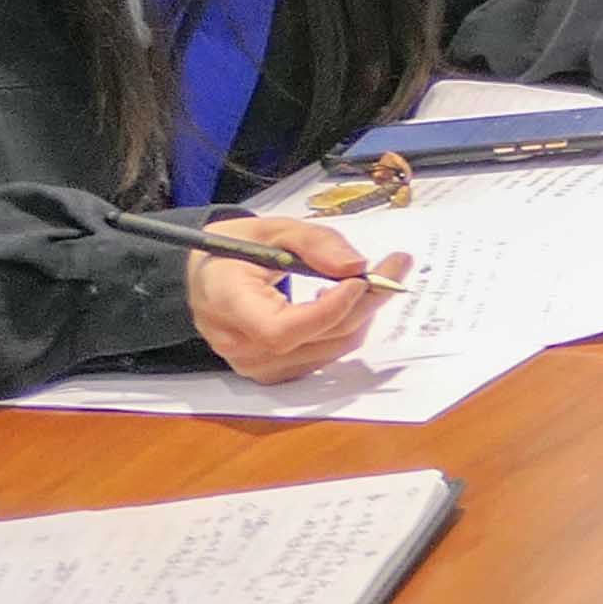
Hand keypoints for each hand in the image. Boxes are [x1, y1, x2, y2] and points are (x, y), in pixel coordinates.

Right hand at [187, 212, 401, 383]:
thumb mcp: (271, 229)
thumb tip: (356, 266)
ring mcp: (256, 366)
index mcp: (227, 306)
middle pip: (319, 337)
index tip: (361, 278)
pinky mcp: (274, 373)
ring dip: (362, 314)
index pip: (282, 329)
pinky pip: (325, 357)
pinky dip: (345, 328)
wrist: (205, 278)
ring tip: (369, 279)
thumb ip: (314, 242)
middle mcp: (239, 346)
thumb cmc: (234, 250)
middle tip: (396, 266)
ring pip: (331, 348)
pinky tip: (342, 301)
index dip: (329, 309)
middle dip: (366, 301)